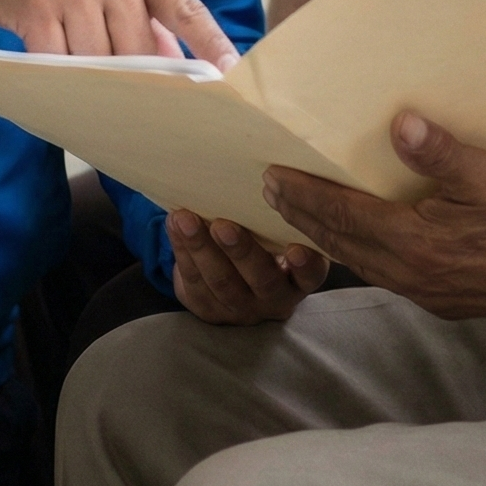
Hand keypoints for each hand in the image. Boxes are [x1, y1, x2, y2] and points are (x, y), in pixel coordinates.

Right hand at [0, 0, 239, 65]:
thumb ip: (141, 8)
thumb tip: (172, 62)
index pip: (186, 7)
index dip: (212, 43)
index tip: (232, 74)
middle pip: (139, 51)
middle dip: (137, 79)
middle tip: (136, 102)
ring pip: (99, 63)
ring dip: (92, 78)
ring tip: (80, 73)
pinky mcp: (36, 9)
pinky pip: (58, 64)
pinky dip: (58, 77)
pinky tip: (53, 76)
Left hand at [168, 208, 327, 323]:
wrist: (233, 276)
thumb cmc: (264, 243)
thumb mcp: (279, 237)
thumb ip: (278, 220)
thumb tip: (267, 175)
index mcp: (300, 279)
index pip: (310, 276)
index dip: (305, 265)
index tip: (295, 249)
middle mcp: (274, 298)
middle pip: (261, 279)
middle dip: (240, 251)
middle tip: (223, 226)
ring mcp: (241, 309)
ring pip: (221, 281)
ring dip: (201, 248)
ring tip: (185, 220)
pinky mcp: (210, 310)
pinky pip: (194, 282)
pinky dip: (182, 251)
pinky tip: (174, 226)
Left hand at [263, 111, 485, 318]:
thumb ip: (440, 151)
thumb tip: (399, 124)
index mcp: (414, 243)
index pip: (343, 216)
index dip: (304, 197)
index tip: (272, 178)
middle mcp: (410, 274)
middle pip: (340, 243)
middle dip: (302, 216)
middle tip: (269, 193)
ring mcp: (424, 292)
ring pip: (359, 264)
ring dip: (326, 238)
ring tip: (299, 217)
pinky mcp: (439, 300)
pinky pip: (382, 276)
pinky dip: (356, 256)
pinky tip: (355, 246)